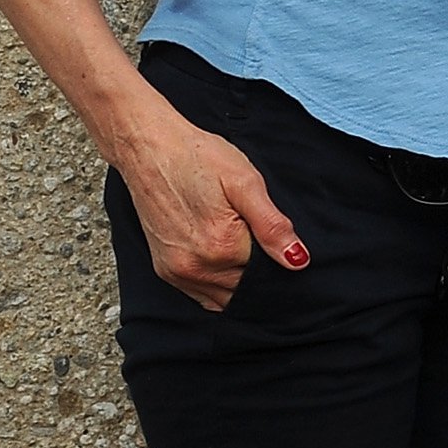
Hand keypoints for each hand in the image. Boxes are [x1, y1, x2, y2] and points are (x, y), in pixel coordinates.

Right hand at [115, 108, 305, 312]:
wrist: (150, 149)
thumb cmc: (198, 158)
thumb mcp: (245, 183)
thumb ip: (272, 226)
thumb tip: (298, 260)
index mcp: (222, 247)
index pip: (267, 273)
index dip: (279, 257)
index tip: (276, 237)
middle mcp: (196, 268)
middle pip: (244, 289)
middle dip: (259, 272)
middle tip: (259, 237)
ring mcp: (176, 273)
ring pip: (223, 298)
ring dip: (238, 282)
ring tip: (242, 245)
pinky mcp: (163, 270)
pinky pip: (201, 294)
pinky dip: (218, 285)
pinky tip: (224, 258)